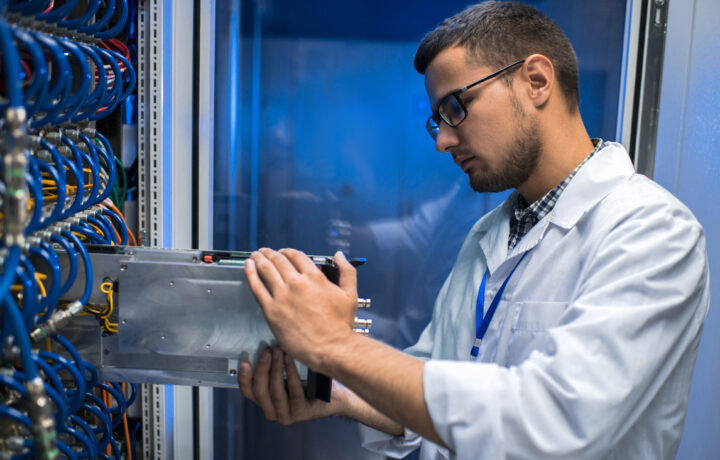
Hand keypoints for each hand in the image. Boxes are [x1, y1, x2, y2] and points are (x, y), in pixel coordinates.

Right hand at [238, 345, 346, 423]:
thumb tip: (263, 346)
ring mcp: (287, 415)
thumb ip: (273, 367)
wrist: (336, 395)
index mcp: (266, 402)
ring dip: (276, 369)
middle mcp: (273, 411)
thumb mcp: (286, 374)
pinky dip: (291, 373)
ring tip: (278, 351)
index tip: (245, 361)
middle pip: (260, 391)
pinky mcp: (301, 413)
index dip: (244, 377)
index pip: (248, 392)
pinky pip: (294, 392)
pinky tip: (291, 360)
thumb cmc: (309, 381)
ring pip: (275, 392)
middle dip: (261, 369)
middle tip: (266, 351)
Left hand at [244, 248, 357, 370]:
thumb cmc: (341, 326)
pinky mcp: (272, 311)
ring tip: (255, 255)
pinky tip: (248, 267)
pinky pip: (257, 287)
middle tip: (265, 252)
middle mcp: (297, 283)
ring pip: (266, 270)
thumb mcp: (350, 294)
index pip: (296, 256)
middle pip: (278, 260)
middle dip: (270, 253)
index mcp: (314, 277)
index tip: (283, 253)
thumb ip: (347, 271)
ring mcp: (282, 296)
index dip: (287, 252)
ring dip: (259, 259)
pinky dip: (250, 274)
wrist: (332, 348)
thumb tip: (339, 256)